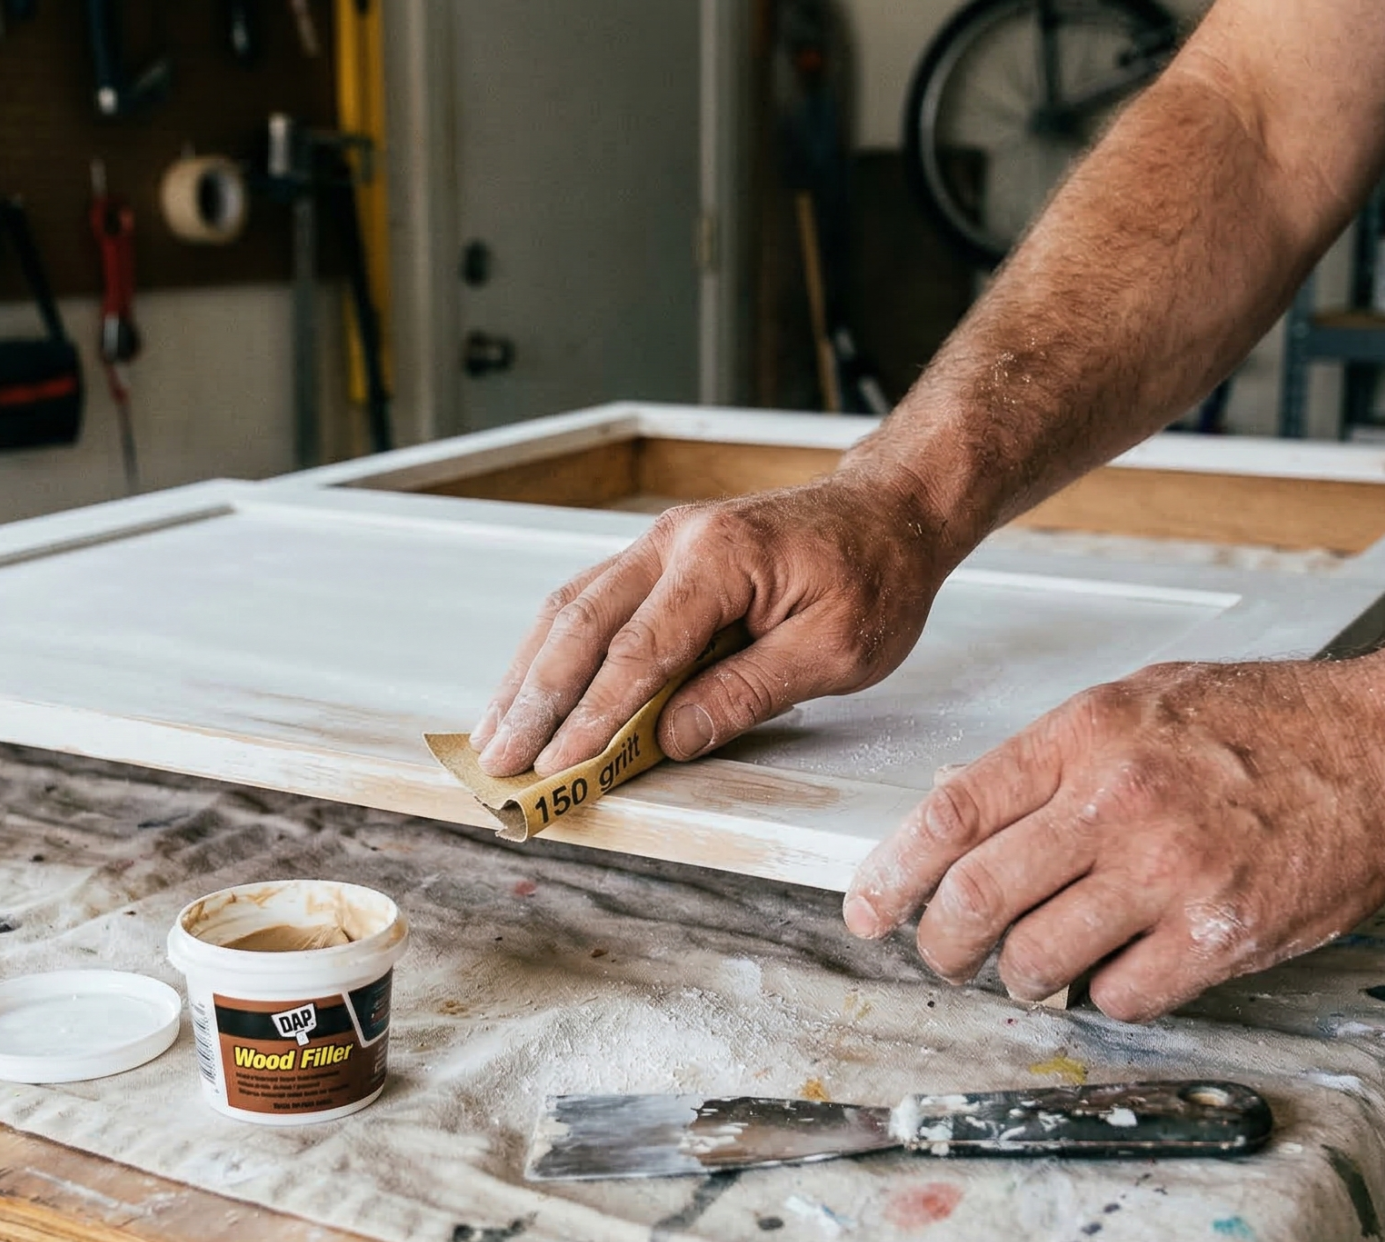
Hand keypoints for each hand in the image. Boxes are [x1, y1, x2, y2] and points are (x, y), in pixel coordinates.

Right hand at [469, 469, 953, 777]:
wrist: (890, 511)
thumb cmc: (876, 574)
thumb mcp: (837, 650)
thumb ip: (748, 693)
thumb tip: (670, 738)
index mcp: (720, 558)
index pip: (638, 651)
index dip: (594, 717)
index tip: (559, 767)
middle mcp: (675, 541)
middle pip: (581, 624)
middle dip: (534, 699)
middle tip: (499, 761)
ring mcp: (660, 543)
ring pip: (571, 610)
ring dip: (529, 675)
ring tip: (495, 734)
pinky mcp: (659, 558)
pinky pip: (590, 603)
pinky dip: (554, 652)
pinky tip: (532, 690)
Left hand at [842, 658, 1384, 1020]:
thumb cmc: (1269, 721)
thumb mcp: (1138, 702)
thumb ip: (1051, 755)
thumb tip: (961, 806)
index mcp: (1085, 737)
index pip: (949, 814)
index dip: (891, 872)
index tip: (870, 907)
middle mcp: (1117, 803)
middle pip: (976, 898)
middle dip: (942, 944)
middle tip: (946, 955)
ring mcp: (1169, 873)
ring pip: (1039, 960)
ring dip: (1025, 976)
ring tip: (1041, 963)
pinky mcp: (1220, 934)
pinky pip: (1123, 995)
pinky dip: (1107, 994)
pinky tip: (1122, 967)